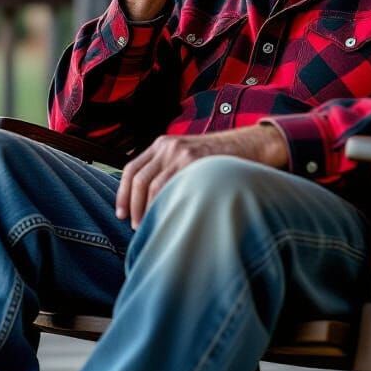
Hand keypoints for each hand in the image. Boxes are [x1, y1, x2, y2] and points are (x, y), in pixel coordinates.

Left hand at [115, 125, 288, 228]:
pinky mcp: (194, 160)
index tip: (122, 214)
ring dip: (148, 209)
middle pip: (138, 179)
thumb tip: (147, 203)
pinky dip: (165, 205)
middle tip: (136, 225)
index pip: (131, 169)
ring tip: (152, 226)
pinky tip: (169, 217)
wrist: (249, 145)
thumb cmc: (218, 159)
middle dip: (133, 205)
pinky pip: (172, 186)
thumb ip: (168, 171)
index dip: (123, 194)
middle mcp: (167, 146)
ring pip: (153, 185)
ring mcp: (181, 152)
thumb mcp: (187, 157)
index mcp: (162, 144)